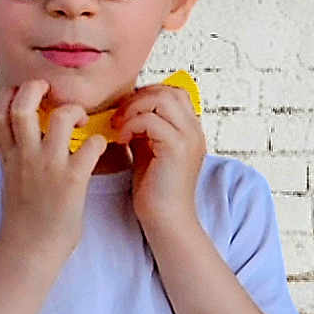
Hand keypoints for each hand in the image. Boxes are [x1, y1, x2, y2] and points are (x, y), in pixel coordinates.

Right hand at [0, 78, 111, 269]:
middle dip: (39, 88)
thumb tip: (22, 144)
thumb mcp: (10, 182)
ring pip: (62, 115)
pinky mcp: (72, 180)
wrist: (29, 253)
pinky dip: (100, 142)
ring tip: (82, 123)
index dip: (10, 94)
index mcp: (9, 156)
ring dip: (77, 111)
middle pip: (24, 103)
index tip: (25, 96)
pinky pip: (92, 145)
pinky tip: (99, 149)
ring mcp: (49, 167)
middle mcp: (26, 156)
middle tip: (53, 94)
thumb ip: (16, 158)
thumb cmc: (24, 222)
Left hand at [110, 82, 206, 231]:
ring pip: (161, 99)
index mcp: (190, 131)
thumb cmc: (155, 194)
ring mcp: (188, 138)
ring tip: (119, 127)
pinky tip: (122, 140)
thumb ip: (143, 130)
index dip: (147, 96)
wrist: (166, 222)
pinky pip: (151, 120)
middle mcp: (194, 131)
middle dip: (138, 98)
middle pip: (168, 91)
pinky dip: (132, 125)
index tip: (126, 113)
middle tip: (119, 117)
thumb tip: (127, 112)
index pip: (173, 94)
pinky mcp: (177, 148)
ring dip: (134, 109)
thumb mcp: (148, 152)